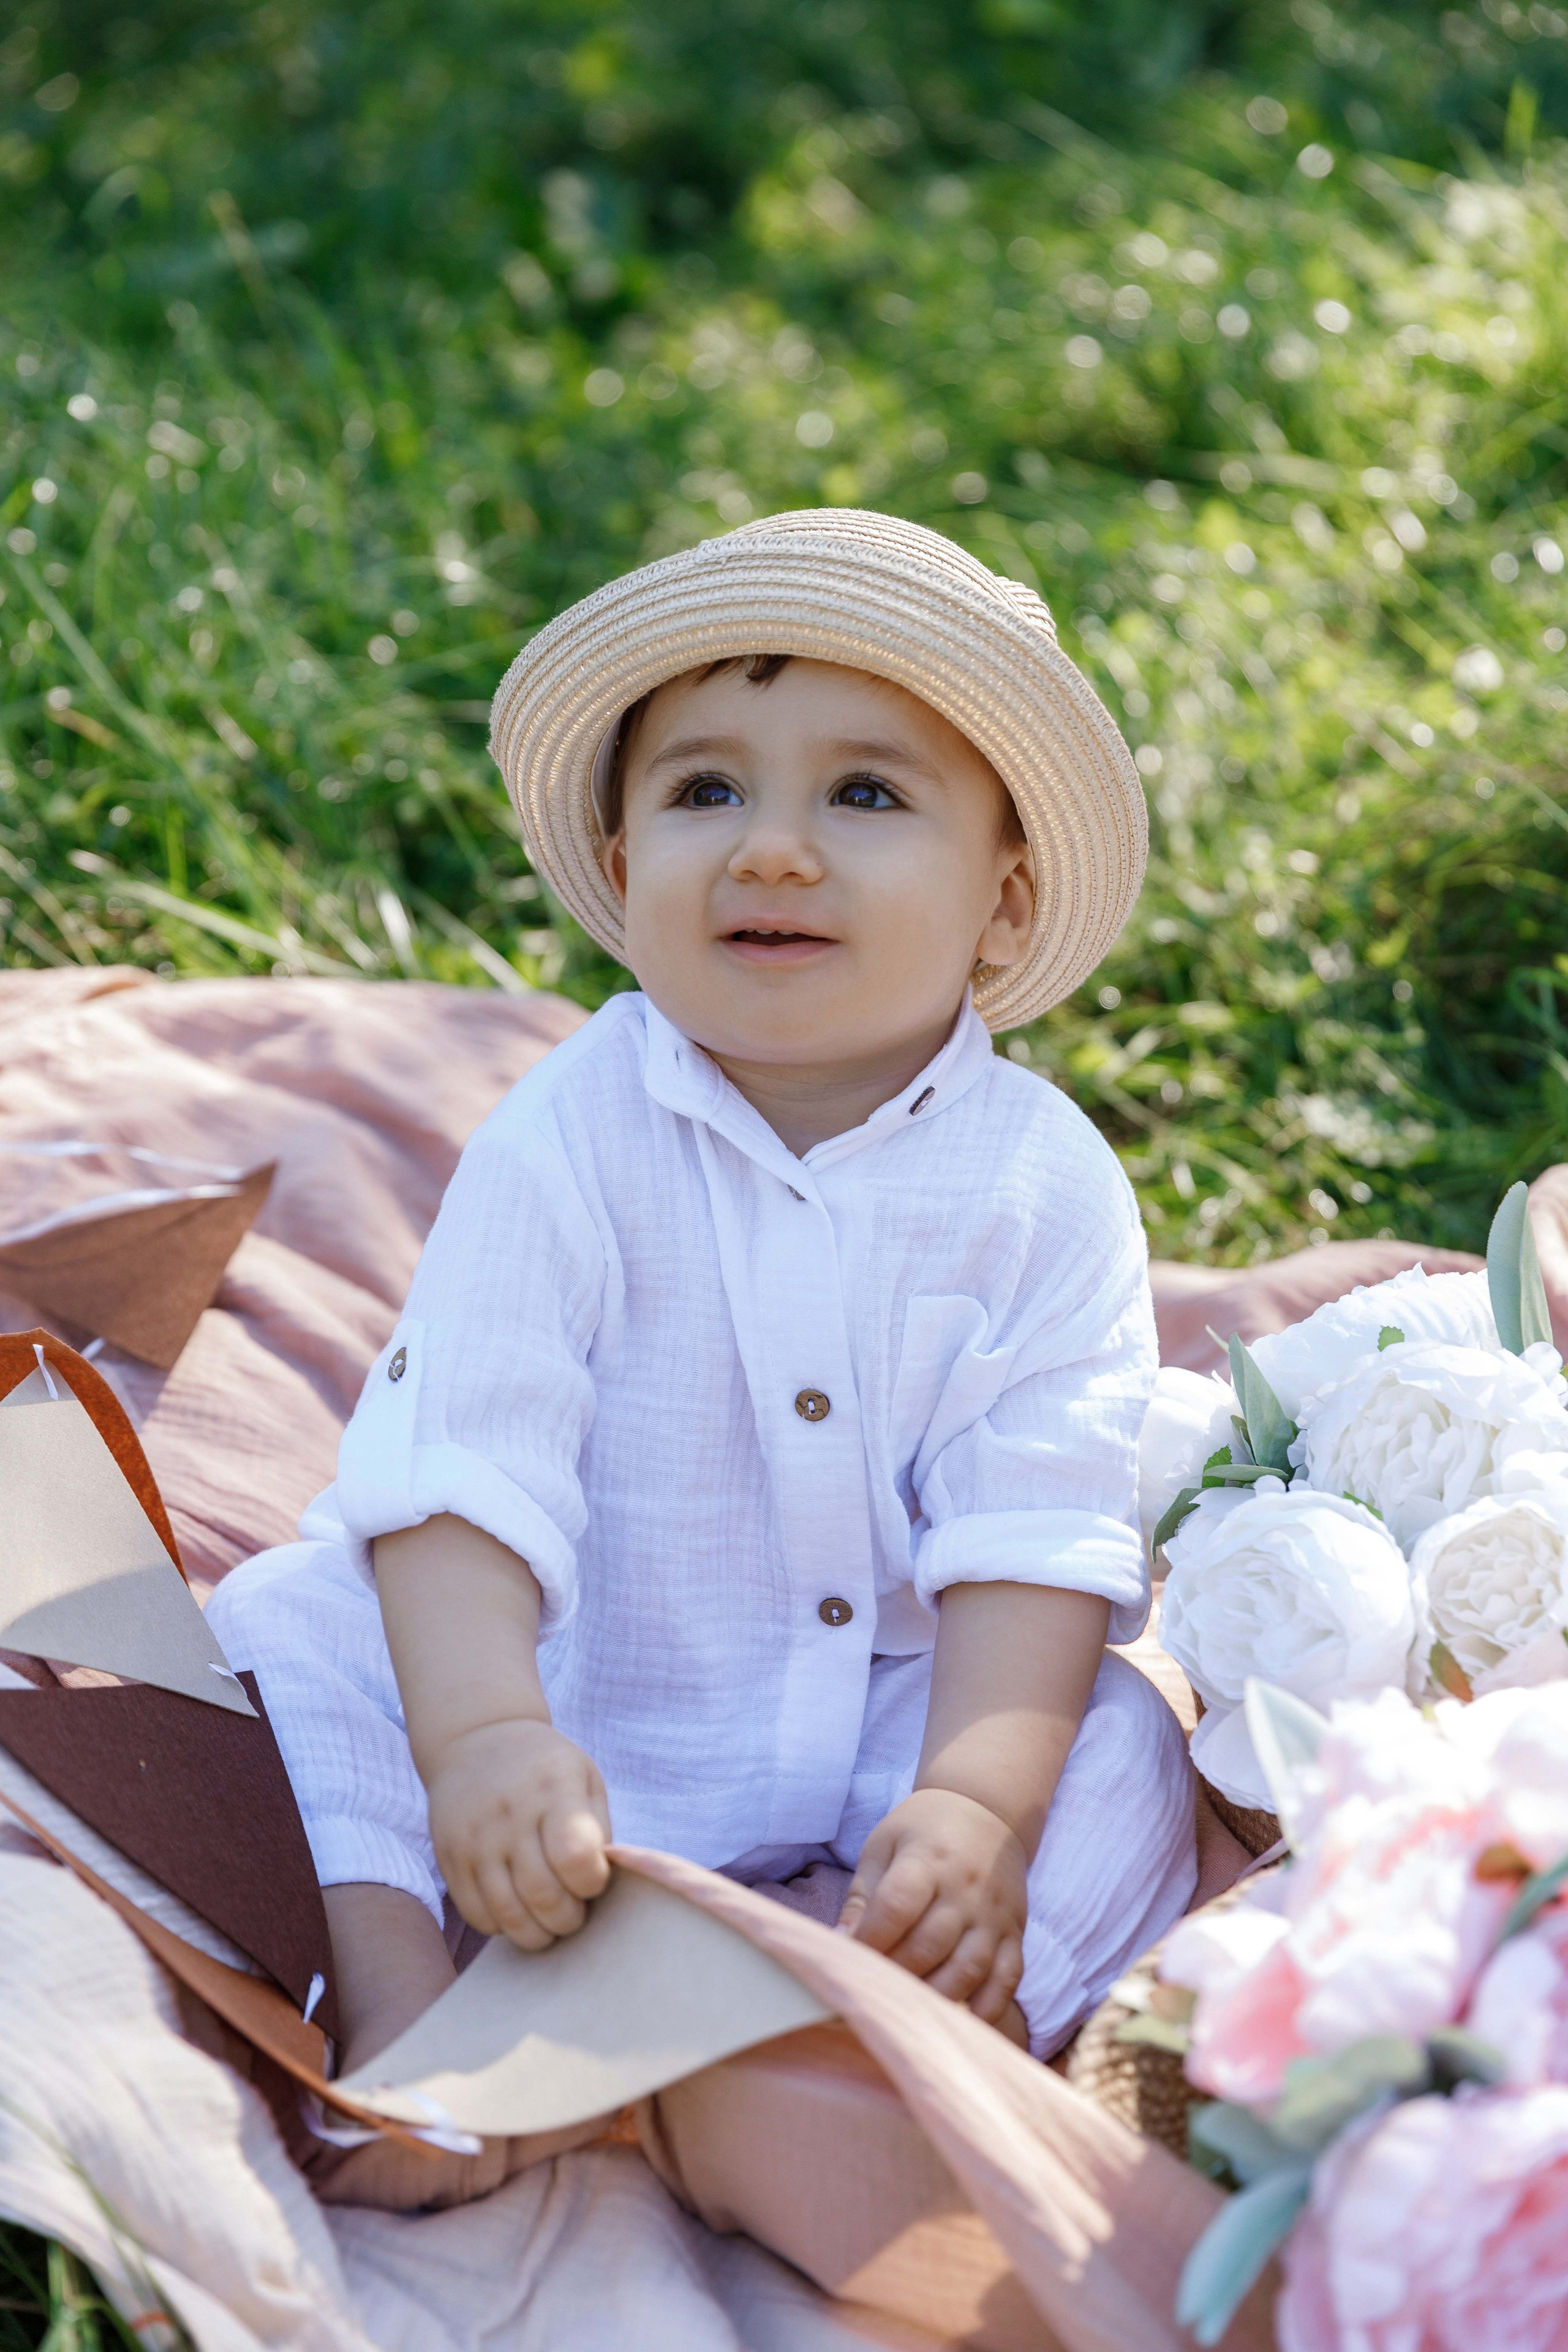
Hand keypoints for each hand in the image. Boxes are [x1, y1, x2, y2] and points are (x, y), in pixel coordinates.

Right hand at [425, 1716, 610, 1949]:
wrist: (476, 1739)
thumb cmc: (544, 1767)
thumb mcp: (583, 1777)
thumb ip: (596, 1829)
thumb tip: (598, 1884)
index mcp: (553, 1789)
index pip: (575, 1856)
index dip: (592, 1882)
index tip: (593, 1879)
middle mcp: (510, 1815)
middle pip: (543, 1895)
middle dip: (568, 1919)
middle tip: (574, 1913)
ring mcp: (474, 1838)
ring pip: (508, 1914)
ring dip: (537, 1934)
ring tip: (548, 1923)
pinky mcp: (449, 1857)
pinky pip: (476, 1914)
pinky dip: (502, 1927)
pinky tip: (517, 1912)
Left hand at [838, 1786, 1026, 2023]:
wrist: (987, 1810)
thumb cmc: (923, 1830)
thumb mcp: (883, 1846)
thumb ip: (862, 1897)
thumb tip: (839, 1946)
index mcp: (926, 1860)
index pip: (896, 1907)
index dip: (869, 1941)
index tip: (848, 1962)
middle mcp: (964, 1889)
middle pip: (929, 1945)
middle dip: (894, 1975)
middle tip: (871, 1992)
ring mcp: (994, 1914)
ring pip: (968, 1969)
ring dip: (934, 1997)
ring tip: (907, 2011)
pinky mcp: (1015, 1933)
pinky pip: (1007, 1979)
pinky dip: (988, 2008)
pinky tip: (962, 2022)